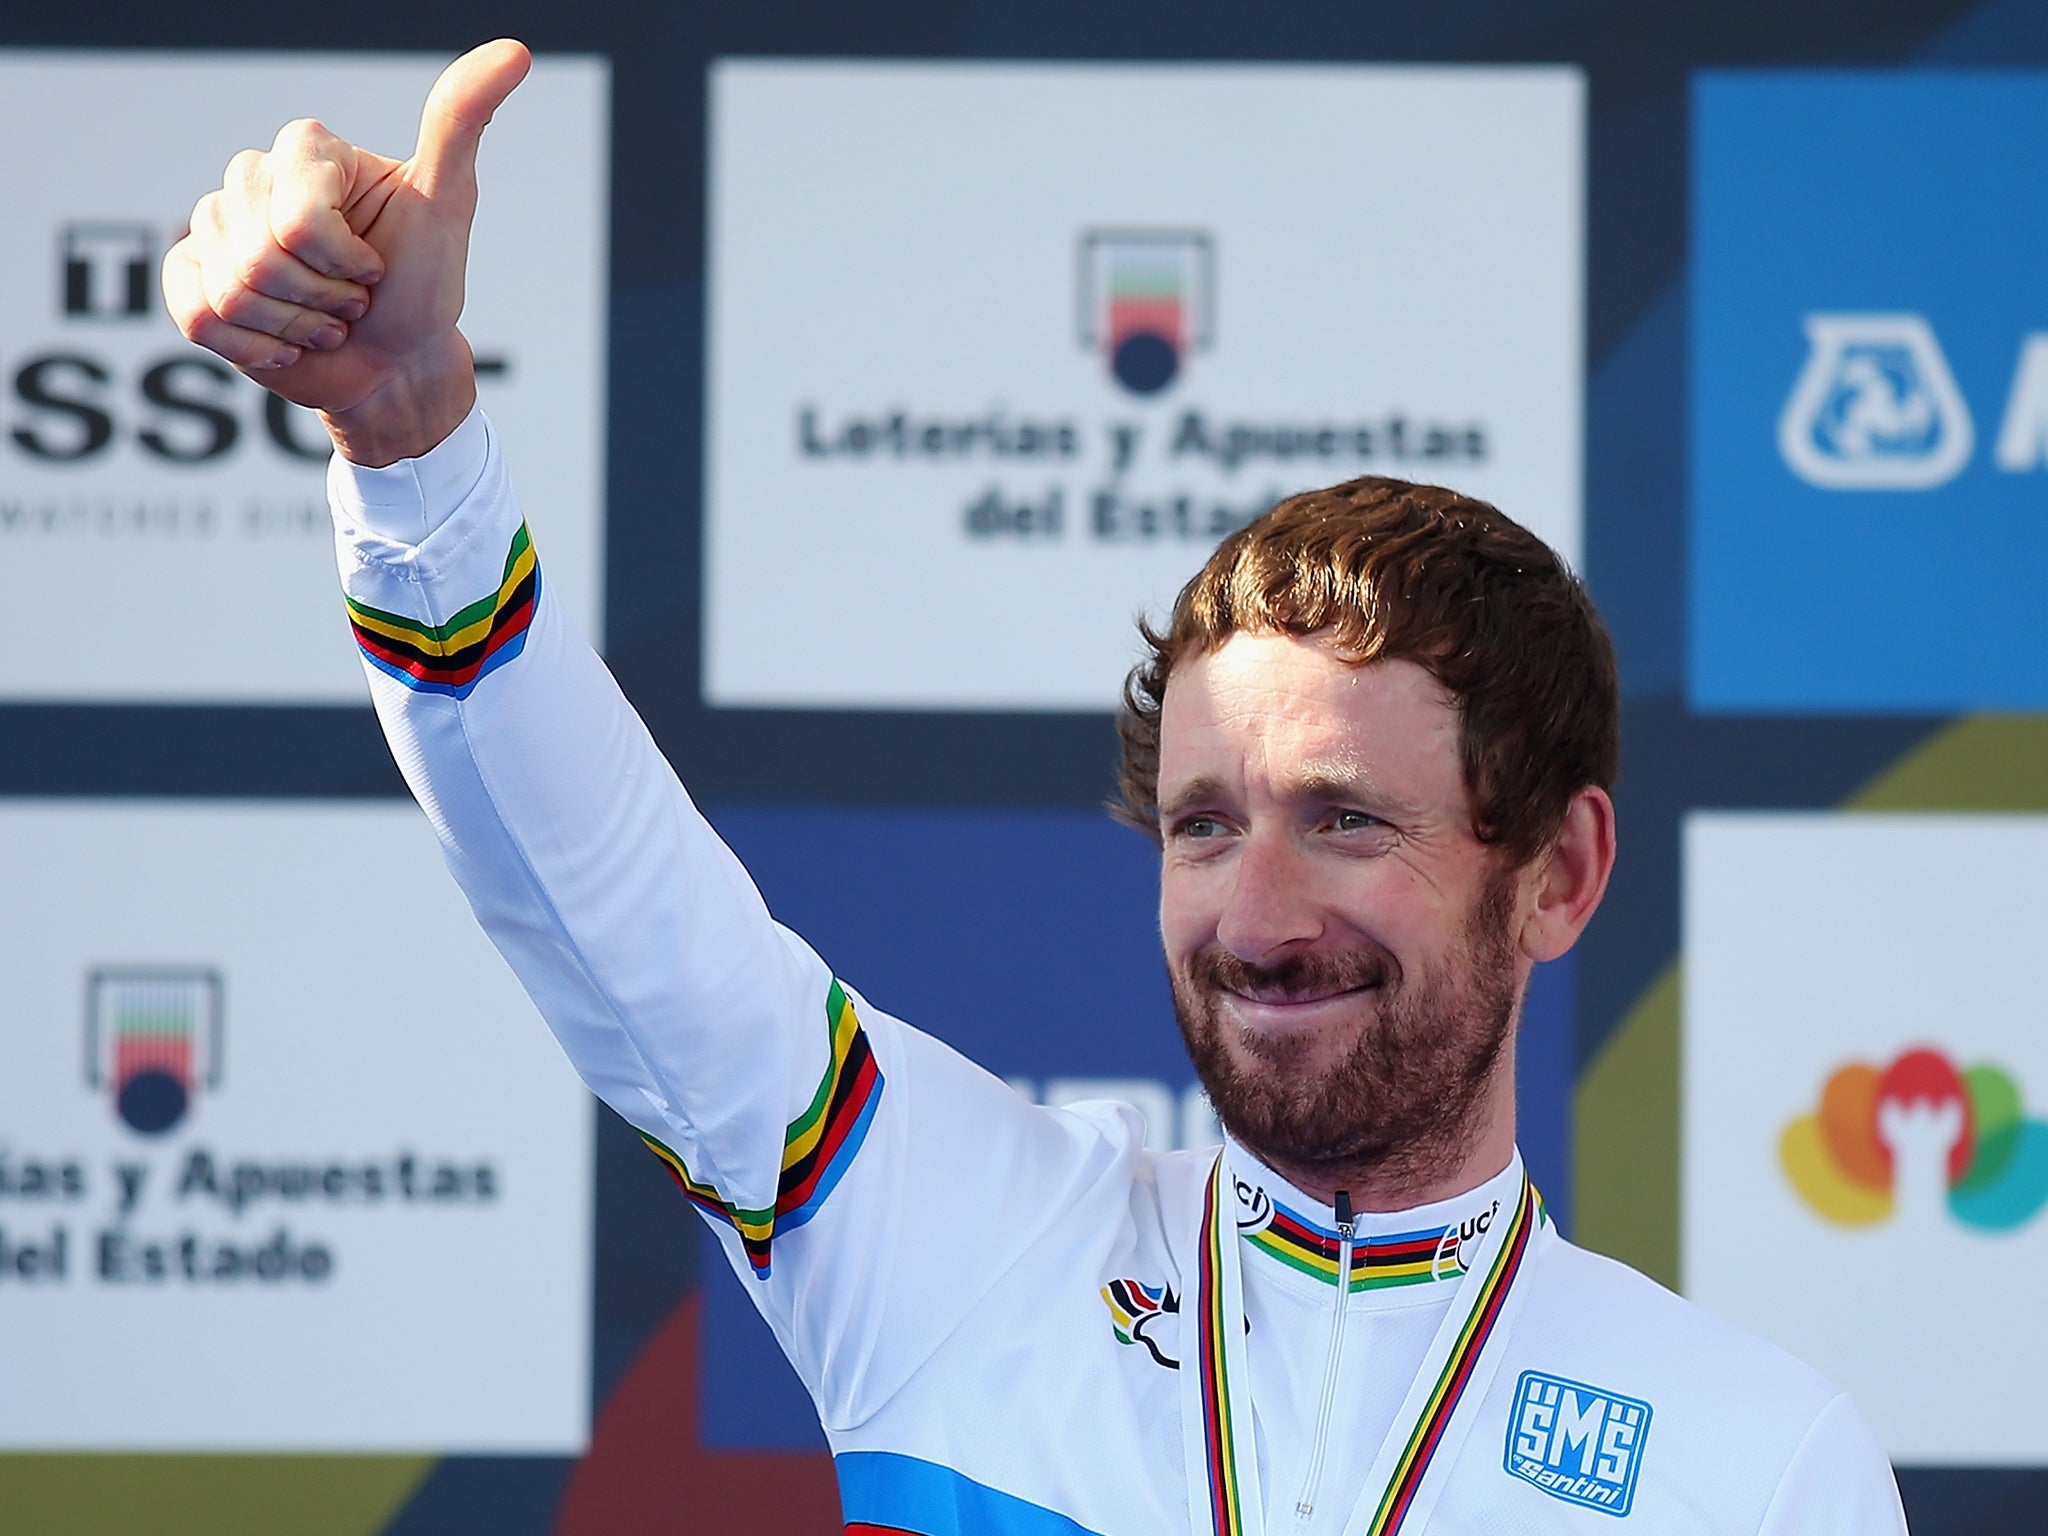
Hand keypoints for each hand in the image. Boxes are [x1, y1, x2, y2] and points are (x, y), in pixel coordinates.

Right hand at [162, 39, 531, 464]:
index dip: (344, 262)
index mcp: (306, 150)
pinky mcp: (191, 275)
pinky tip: (288, 340)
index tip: (377, 267)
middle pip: (261, 256)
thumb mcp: (448, 204)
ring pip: (231, 291)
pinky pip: (196, 315)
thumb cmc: (423, 285)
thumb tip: (513, 53)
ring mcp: (216, 226)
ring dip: (296, 326)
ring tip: (326, 318)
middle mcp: (253, 177)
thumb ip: (459, 124)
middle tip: (354, 300)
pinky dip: (256, 346)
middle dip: (323, 299)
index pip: (298, 219)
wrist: (396, 363)